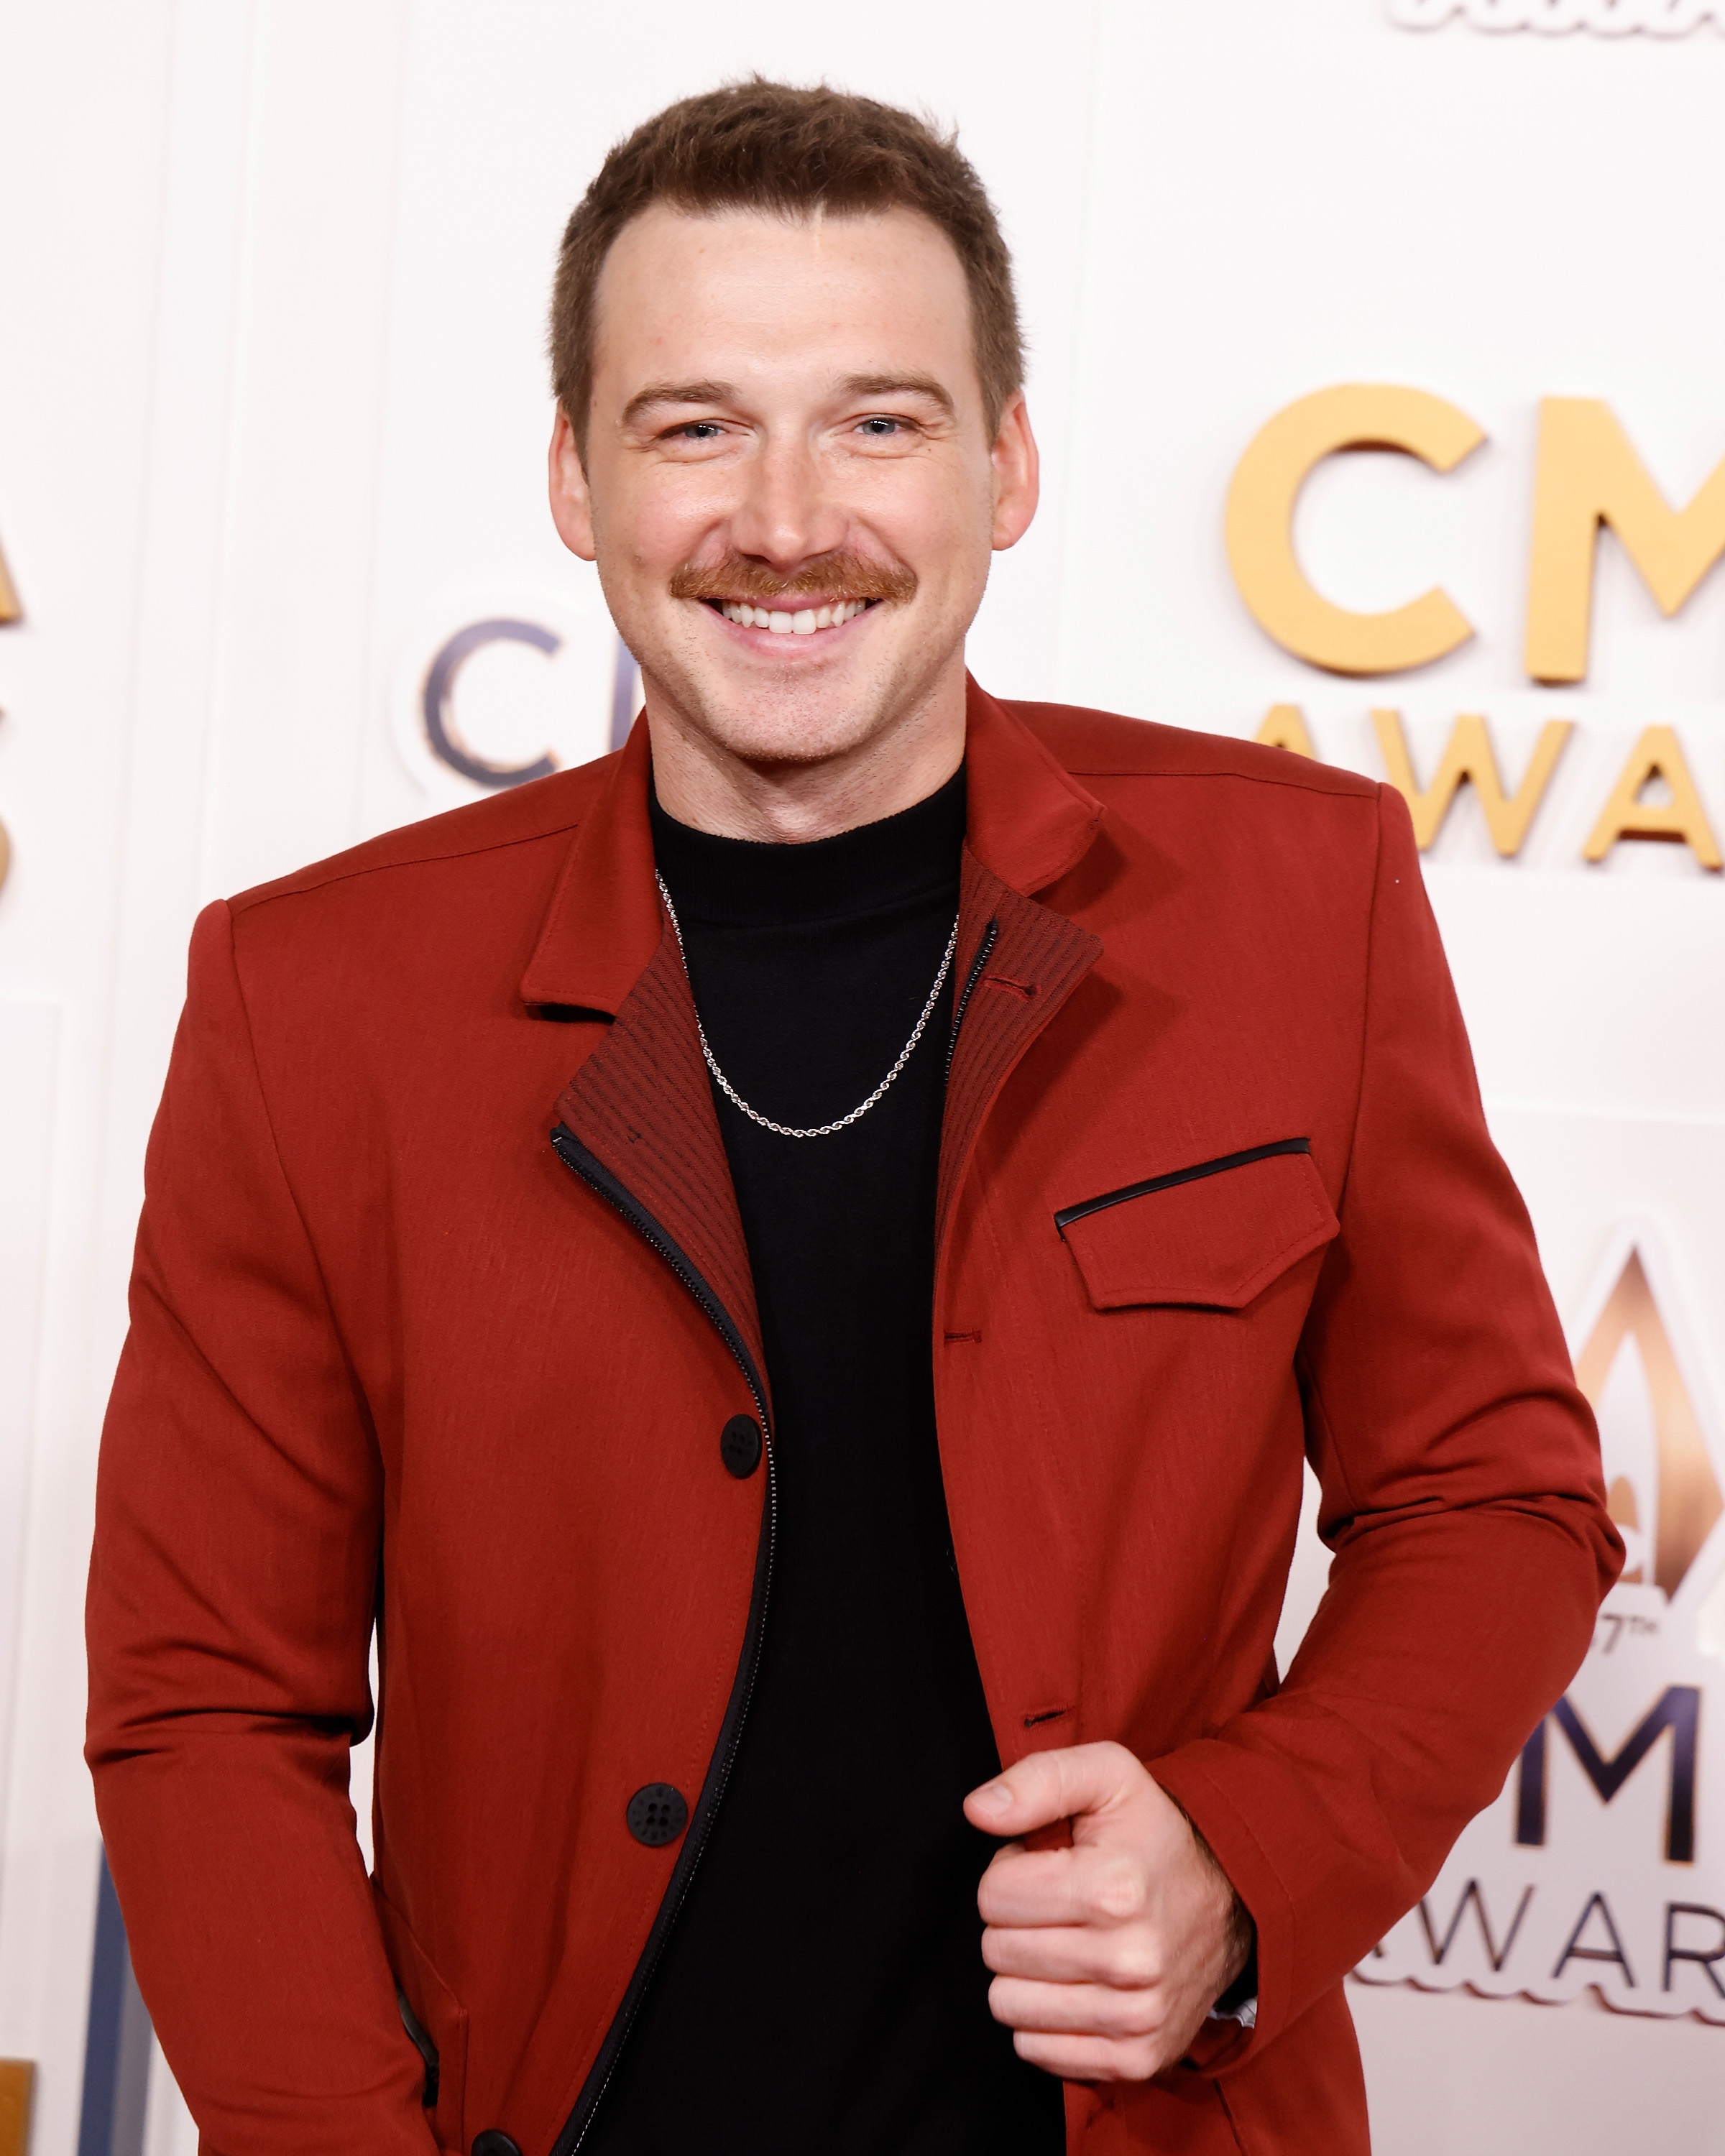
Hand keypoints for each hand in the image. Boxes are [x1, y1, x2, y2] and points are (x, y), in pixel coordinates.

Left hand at [964, 1741, 1252, 2081]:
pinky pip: (1036, 2049)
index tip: (1048, 1865)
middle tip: (1059, 1904)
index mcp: (1114, 1888)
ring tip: (1067, 1941)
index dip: (1010, 1873)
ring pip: (1008, 2005)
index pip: (992, 1895)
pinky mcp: (1138, 2058)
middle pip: (997, 1952)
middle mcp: (1130, 1961)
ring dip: (1025, 1972)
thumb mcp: (1106, 1776)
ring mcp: (1137, 2017)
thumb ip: (1037, 1779)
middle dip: (1015, 1921)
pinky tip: (1076, 1984)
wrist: (1233, 1900)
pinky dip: (1044, 2018)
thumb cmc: (1153, 1835)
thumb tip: (977, 1809)